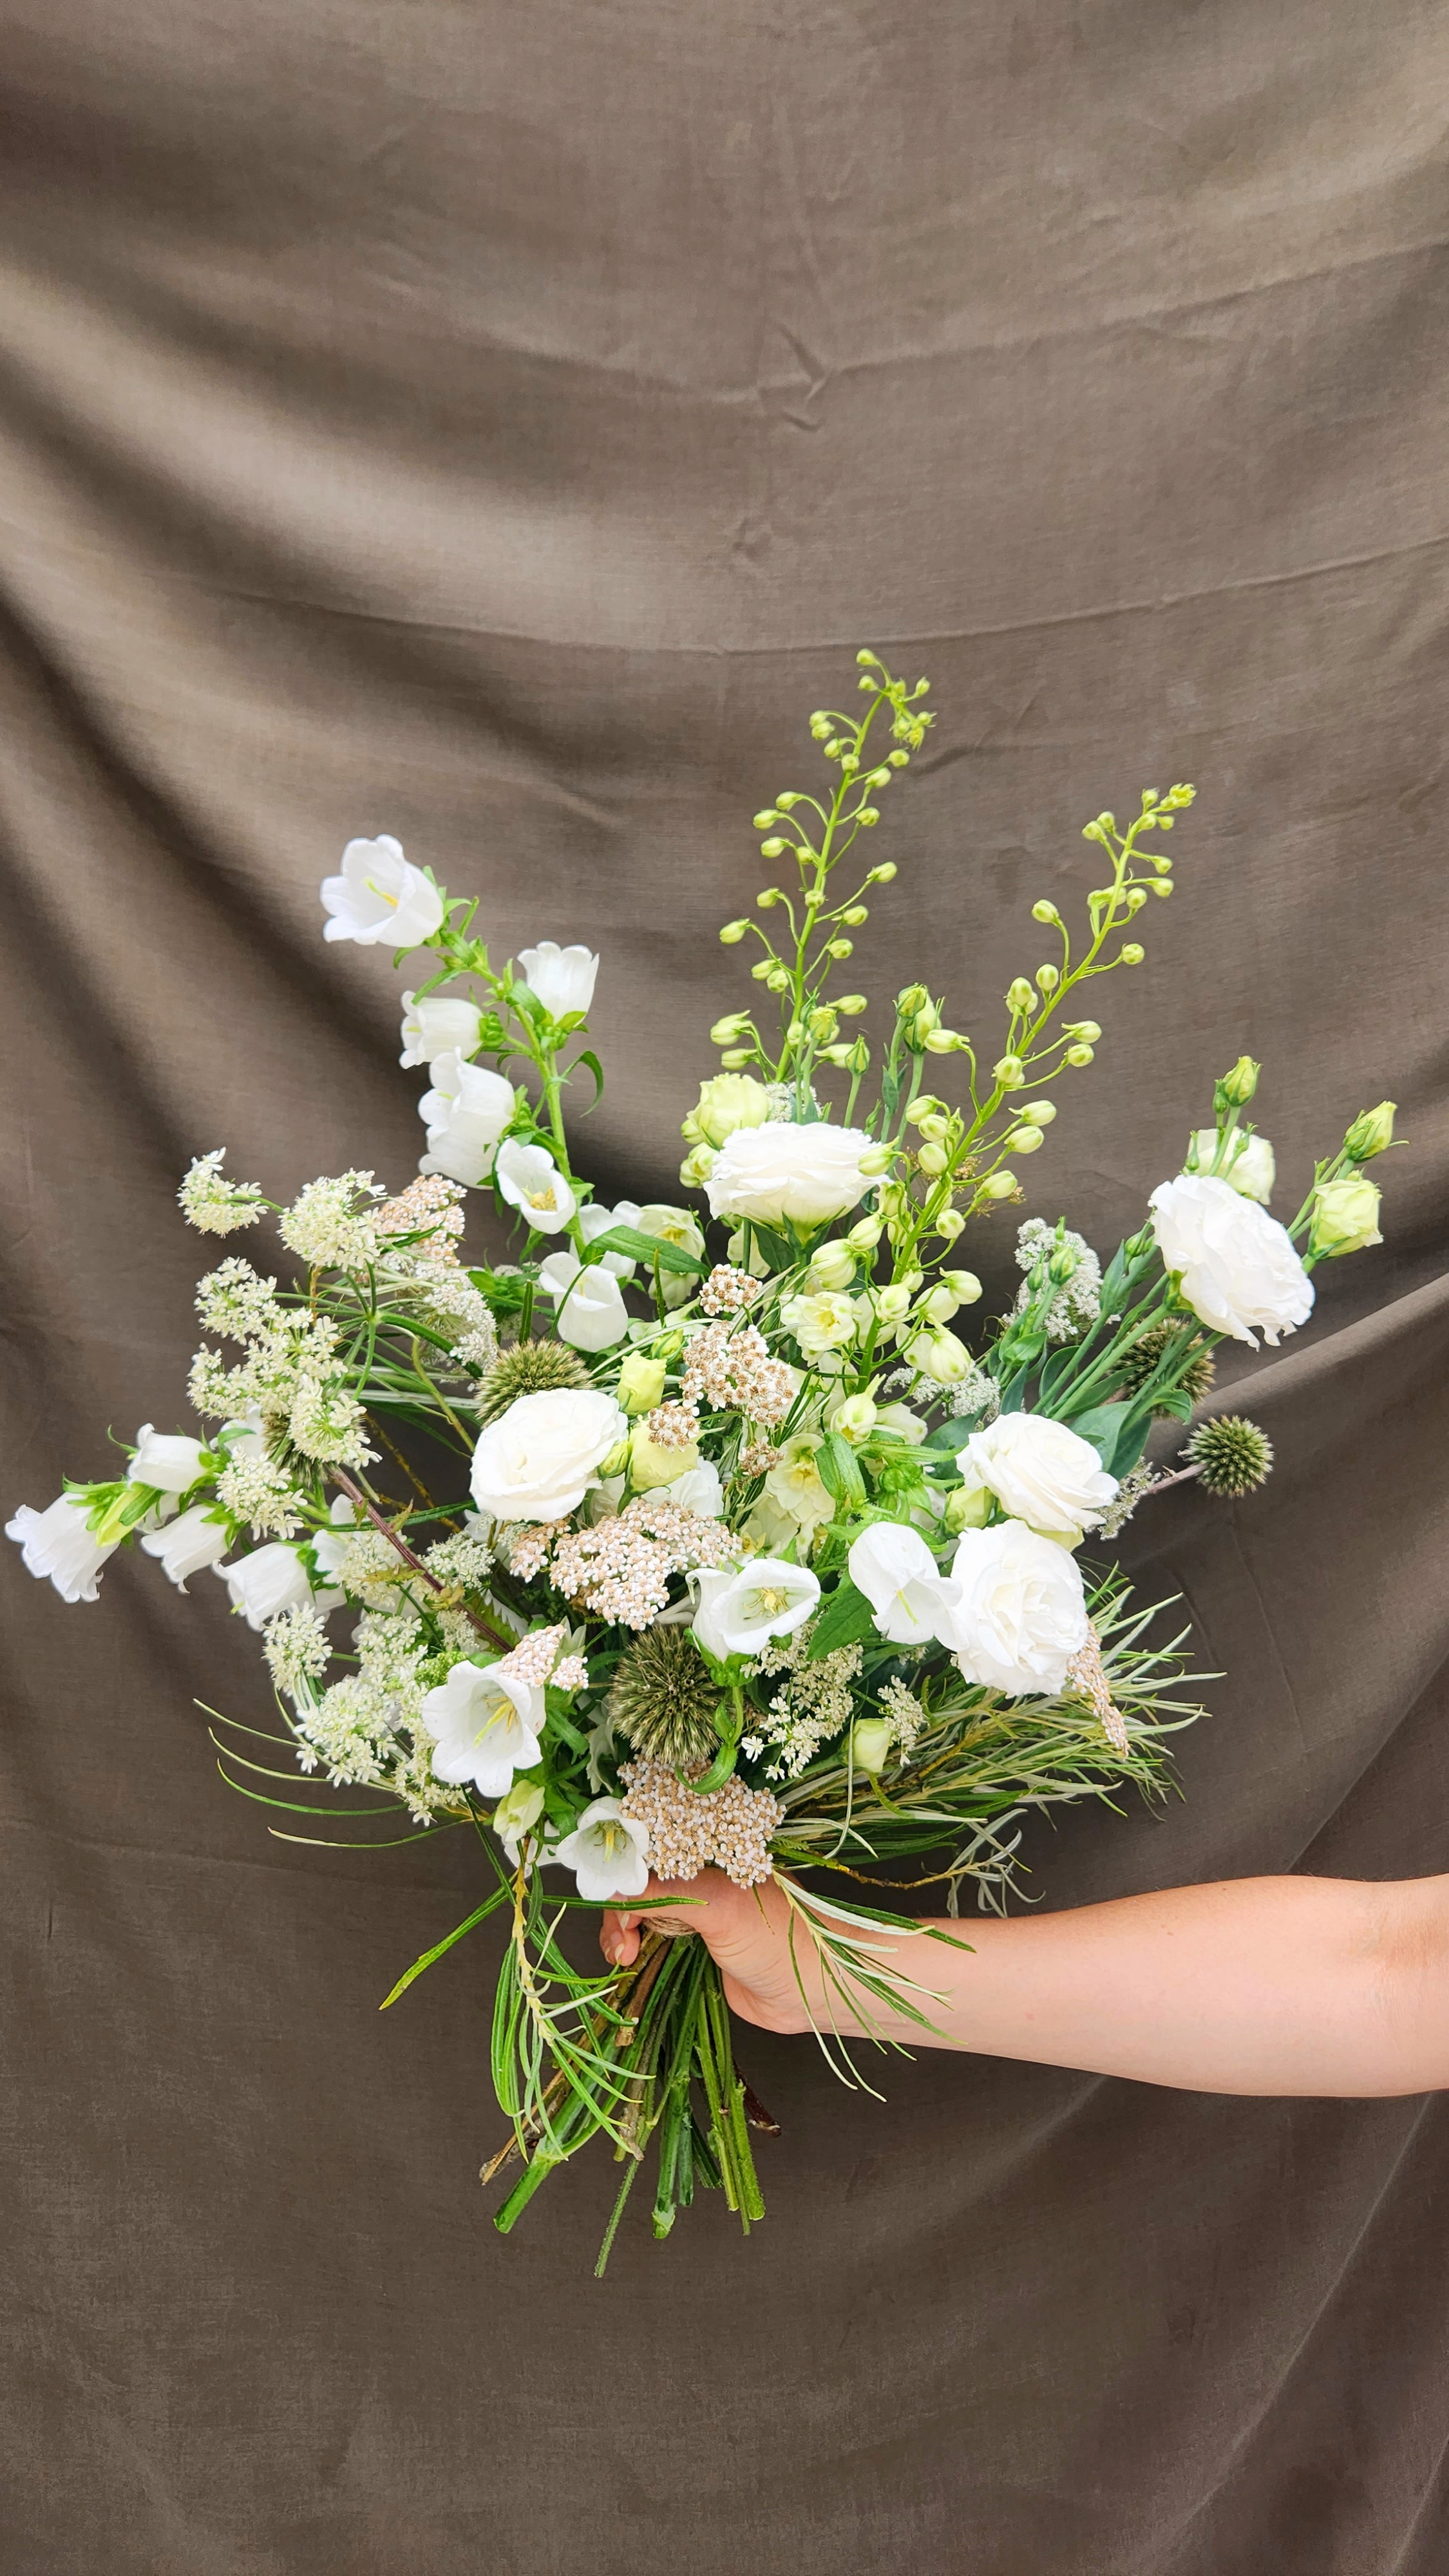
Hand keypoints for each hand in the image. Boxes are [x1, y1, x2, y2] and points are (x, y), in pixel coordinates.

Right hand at [600, 1869, 816, 2033]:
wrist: (813, 1992)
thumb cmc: (780, 1937)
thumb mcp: (719, 1905)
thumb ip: (665, 1892)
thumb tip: (612, 1886)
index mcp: (711, 1848)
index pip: (651, 1841)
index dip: (621, 1861)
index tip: (601, 1888)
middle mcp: (699, 1873)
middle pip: (637, 1878)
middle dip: (618, 1906)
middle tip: (621, 1938)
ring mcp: (694, 1909)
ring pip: (637, 1910)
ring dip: (619, 1931)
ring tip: (623, 1956)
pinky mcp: (692, 1944)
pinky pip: (648, 1939)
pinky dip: (631, 1948)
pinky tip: (628, 1962)